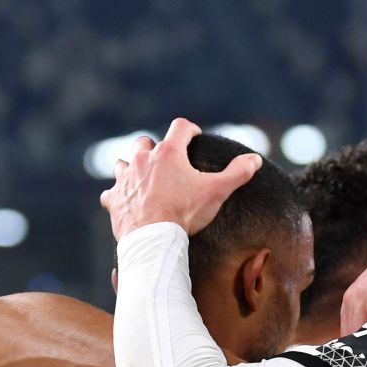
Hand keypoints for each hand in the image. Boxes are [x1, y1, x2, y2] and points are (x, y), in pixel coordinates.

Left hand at [100, 119, 262, 240]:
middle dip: (156, 147)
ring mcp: (126, 178)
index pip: (180, 127)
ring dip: (132, 167)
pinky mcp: (114, 199)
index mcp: (169, 153)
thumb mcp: (216, 191)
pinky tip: (124, 200)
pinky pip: (111, 192)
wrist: (153, 238)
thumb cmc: (185, 213)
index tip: (195, 137)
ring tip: (143, 177)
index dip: (190, 130)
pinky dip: (118, 195)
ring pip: (124, 163)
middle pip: (146, 142)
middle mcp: (143, 159)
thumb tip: (255, 159)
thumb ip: (237, 173)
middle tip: (166, 160)